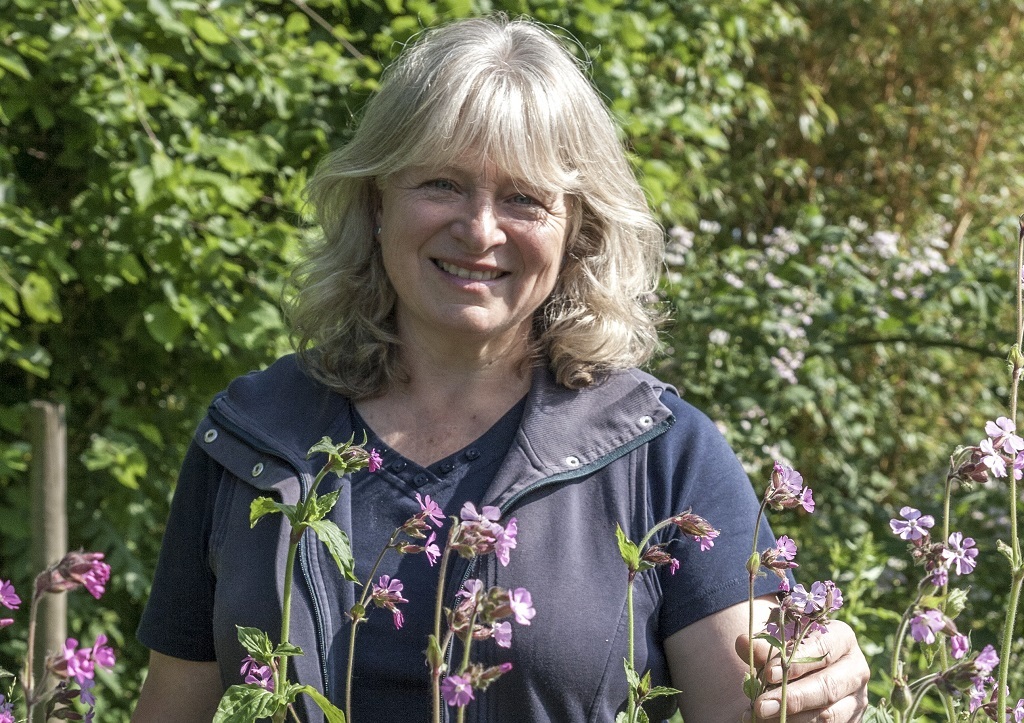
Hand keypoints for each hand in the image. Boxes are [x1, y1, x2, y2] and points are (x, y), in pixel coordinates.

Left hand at [736, 620, 868, 721]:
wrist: (806, 672)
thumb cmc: (792, 650)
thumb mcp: (780, 643)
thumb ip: (764, 645)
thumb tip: (743, 642)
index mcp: (841, 638)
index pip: (822, 649)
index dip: (796, 662)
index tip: (769, 673)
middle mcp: (855, 669)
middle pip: (827, 687)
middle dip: (792, 698)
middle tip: (761, 705)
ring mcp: (856, 698)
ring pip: (828, 715)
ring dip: (793, 719)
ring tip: (762, 717)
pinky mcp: (851, 720)